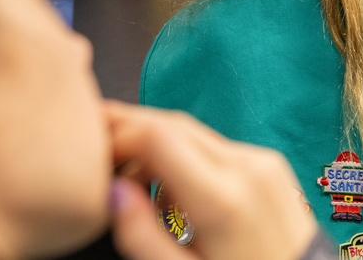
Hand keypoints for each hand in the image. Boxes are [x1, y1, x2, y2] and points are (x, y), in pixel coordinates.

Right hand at [105, 101, 316, 259]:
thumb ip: (141, 236)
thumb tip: (113, 192)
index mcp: (221, 198)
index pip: (158, 136)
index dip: (117, 135)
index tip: (92, 154)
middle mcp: (246, 168)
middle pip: (174, 125)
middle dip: (131, 131)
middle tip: (97, 149)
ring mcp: (263, 162)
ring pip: (195, 133)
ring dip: (157, 145)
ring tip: (130, 182)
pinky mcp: (271, 164)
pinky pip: (218, 148)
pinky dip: (186, 157)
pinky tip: (170, 192)